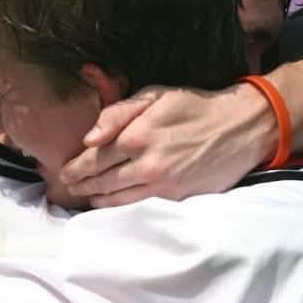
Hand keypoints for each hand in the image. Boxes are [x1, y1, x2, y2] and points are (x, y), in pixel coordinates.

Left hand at [60, 83, 275, 206]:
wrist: (240, 128)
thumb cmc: (195, 106)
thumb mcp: (156, 95)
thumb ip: (118, 112)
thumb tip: (89, 138)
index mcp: (136, 135)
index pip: (94, 157)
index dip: (75, 166)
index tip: (63, 171)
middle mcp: (145, 164)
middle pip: (101, 181)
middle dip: (80, 184)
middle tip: (66, 187)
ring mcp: (161, 185)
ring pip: (116, 199)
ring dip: (96, 199)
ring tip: (85, 196)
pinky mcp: (175, 198)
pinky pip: (137, 207)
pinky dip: (119, 207)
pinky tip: (111, 204)